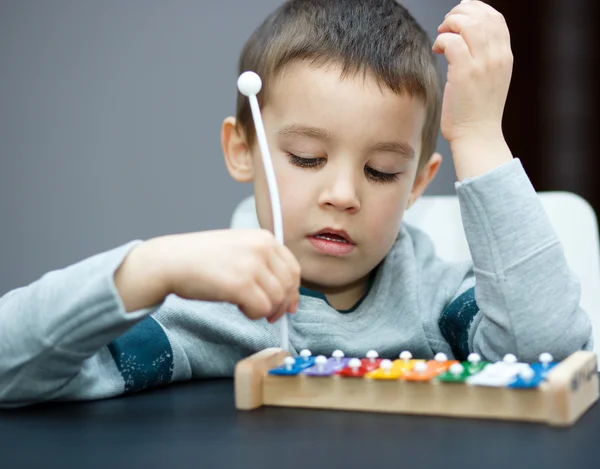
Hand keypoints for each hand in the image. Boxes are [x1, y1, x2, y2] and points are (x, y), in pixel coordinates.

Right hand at [115, 229, 300, 322]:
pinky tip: (239, 307)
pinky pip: (262, 309)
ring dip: (263, 310)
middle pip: (288, 286)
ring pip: (276, 299)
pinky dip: (253, 314)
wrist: (171, 261)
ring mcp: (252, 265)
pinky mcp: (240, 284)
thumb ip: (264, 264)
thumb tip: (287, 293)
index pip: (294, 268)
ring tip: (245, 305)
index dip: (292, 291)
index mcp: (264, 237)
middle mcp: (261, 248)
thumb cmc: (201, 259)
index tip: (287, 304)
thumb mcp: (239, 249)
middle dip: (281, 305)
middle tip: (267, 314)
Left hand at [432, 0, 512, 145]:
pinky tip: (437, 51)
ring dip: (449, 24)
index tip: (460, 16)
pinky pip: (451, 42)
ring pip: (467, 24)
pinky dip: (441, 41)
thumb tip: (466, 35)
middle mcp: (497, 57)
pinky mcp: (464, 73)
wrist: (477, 136)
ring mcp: (482, 64)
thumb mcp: (489, 79)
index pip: (496, 18)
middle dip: (459, 13)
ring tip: (441, 36)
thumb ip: (484, 56)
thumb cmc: (477, 111)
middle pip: (481, 15)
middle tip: (446, 26)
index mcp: (505, 56)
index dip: (476, 10)